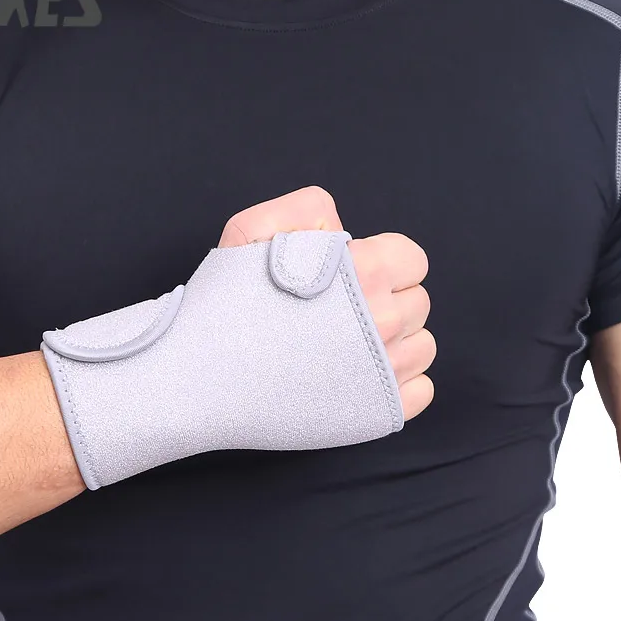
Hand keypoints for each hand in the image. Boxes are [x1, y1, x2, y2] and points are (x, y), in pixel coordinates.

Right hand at [218, 186, 434, 420]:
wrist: (198, 378)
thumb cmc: (221, 307)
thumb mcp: (247, 231)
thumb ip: (302, 210)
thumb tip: (340, 226)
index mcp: (362, 272)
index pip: (413, 258)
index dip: (382, 262)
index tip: (351, 276)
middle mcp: (383, 321)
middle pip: (418, 302)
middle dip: (387, 300)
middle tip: (339, 314)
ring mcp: (384, 371)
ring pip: (423, 346)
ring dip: (396, 341)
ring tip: (346, 346)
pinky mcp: (378, 411)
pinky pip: (422, 390)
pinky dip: (399, 383)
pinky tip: (358, 376)